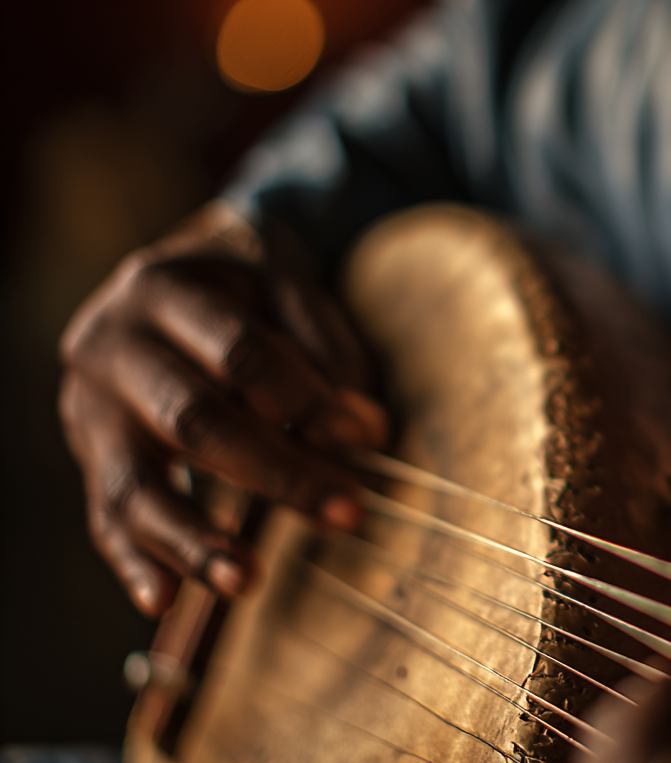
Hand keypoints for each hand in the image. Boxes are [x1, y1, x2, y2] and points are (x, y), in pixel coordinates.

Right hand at [59, 203, 388, 616]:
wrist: (167, 287)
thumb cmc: (244, 298)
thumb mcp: (285, 293)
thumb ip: (324, 355)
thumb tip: (361, 433)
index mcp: (165, 289)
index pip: (241, 353)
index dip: (307, 398)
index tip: (366, 440)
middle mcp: (112, 347)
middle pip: (194, 419)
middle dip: (276, 473)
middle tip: (344, 514)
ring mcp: (90, 408)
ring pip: (137, 483)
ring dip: (194, 538)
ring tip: (245, 581)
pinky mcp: (88, 458)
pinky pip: (106, 518)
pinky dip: (136, 562)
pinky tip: (164, 600)